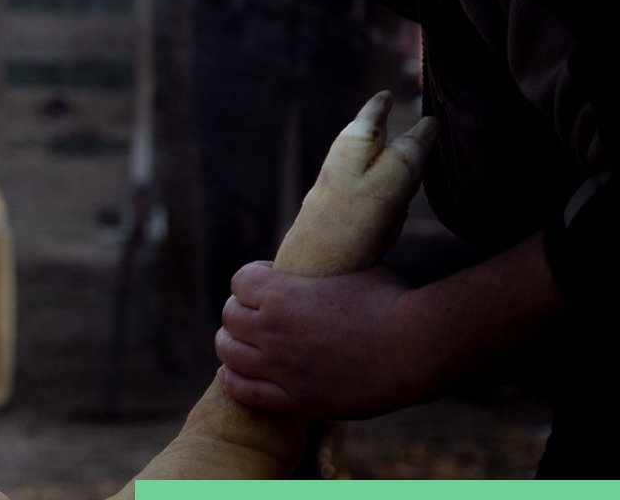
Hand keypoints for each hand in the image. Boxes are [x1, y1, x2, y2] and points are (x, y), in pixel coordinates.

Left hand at [216, 260, 442, 418]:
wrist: (417, 349)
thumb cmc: (393, 301)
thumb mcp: (354, 266)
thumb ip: (328, 265)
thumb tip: (331, 248)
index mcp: (280, 293)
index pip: (239, 281)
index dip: (252, 281)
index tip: (265, 283)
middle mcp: (272, 330)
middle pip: (229, 317)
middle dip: (240, 312)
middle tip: (255, 315)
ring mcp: (282, 368)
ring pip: (229, 353)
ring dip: (233, 344)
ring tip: (244, 343)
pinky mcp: (296, 399)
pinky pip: (245, 392)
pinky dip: (233, 381)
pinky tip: (233, 373)